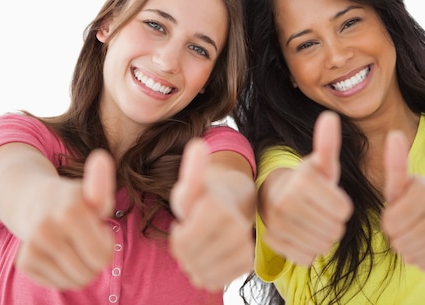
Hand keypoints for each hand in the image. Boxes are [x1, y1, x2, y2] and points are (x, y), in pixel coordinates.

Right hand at [15, 149, 115, 288]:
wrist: (34, 201)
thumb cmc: (74, 200)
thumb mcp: (92, 192)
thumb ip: (101, 181)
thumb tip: (101, 157)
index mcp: (70, 210)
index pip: (102, 253)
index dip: (107, 244)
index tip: (100, 227)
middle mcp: (46, 228)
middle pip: (91, 270)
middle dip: (97, 258)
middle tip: (90, 239)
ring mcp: (32, 246)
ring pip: (75, 280)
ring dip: (83, 267)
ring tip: (77, 246)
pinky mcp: (24, 262)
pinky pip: (59, 283)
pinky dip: (65, 274)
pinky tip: (61, 254)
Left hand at [169, 139, 254, 290]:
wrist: (229, 207)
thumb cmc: (203, 197)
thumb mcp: (191, 185)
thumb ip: (192, 171)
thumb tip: (198, 145)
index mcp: (218, 206)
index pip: (183, 241)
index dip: (177, 237)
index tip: (183, 223)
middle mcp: (236, 225)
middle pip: (192, 258)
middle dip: (184, 253)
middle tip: (188, 238)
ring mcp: (243, 244)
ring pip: (204, 273)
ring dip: (194, 265)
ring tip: (196, 249)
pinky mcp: (247, 261)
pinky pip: (219, 280)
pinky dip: (208, 274)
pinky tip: (208, 259)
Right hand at [262, 110, 352, 265]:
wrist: (274, 196)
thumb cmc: (308, 181)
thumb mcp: (321, 164)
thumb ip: (328, 144)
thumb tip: (330, 116)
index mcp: (300, 180)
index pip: (344, 210)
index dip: (343, 206)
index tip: (332, 198)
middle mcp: (283, 202)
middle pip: (334, 230)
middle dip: (335, 223)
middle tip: (324, 212)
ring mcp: (275, 224)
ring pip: (321, 246)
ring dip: (324, 237)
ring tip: (315, 223)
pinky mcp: (273, 242)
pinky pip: (306, 257)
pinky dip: (309, 250)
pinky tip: (303, 235)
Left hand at [381, 130, 424, 269]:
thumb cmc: (418, 192)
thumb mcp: (404, 179)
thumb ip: (395, 162)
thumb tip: (393, 134)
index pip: (390, 223)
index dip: (388, 221)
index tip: (395, 212)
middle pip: (401, 241)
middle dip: (396, 235)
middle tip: (404, 225)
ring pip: (413, 255)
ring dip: (407, 248)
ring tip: (411, 235)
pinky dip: (421, 258)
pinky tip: (423, 244)